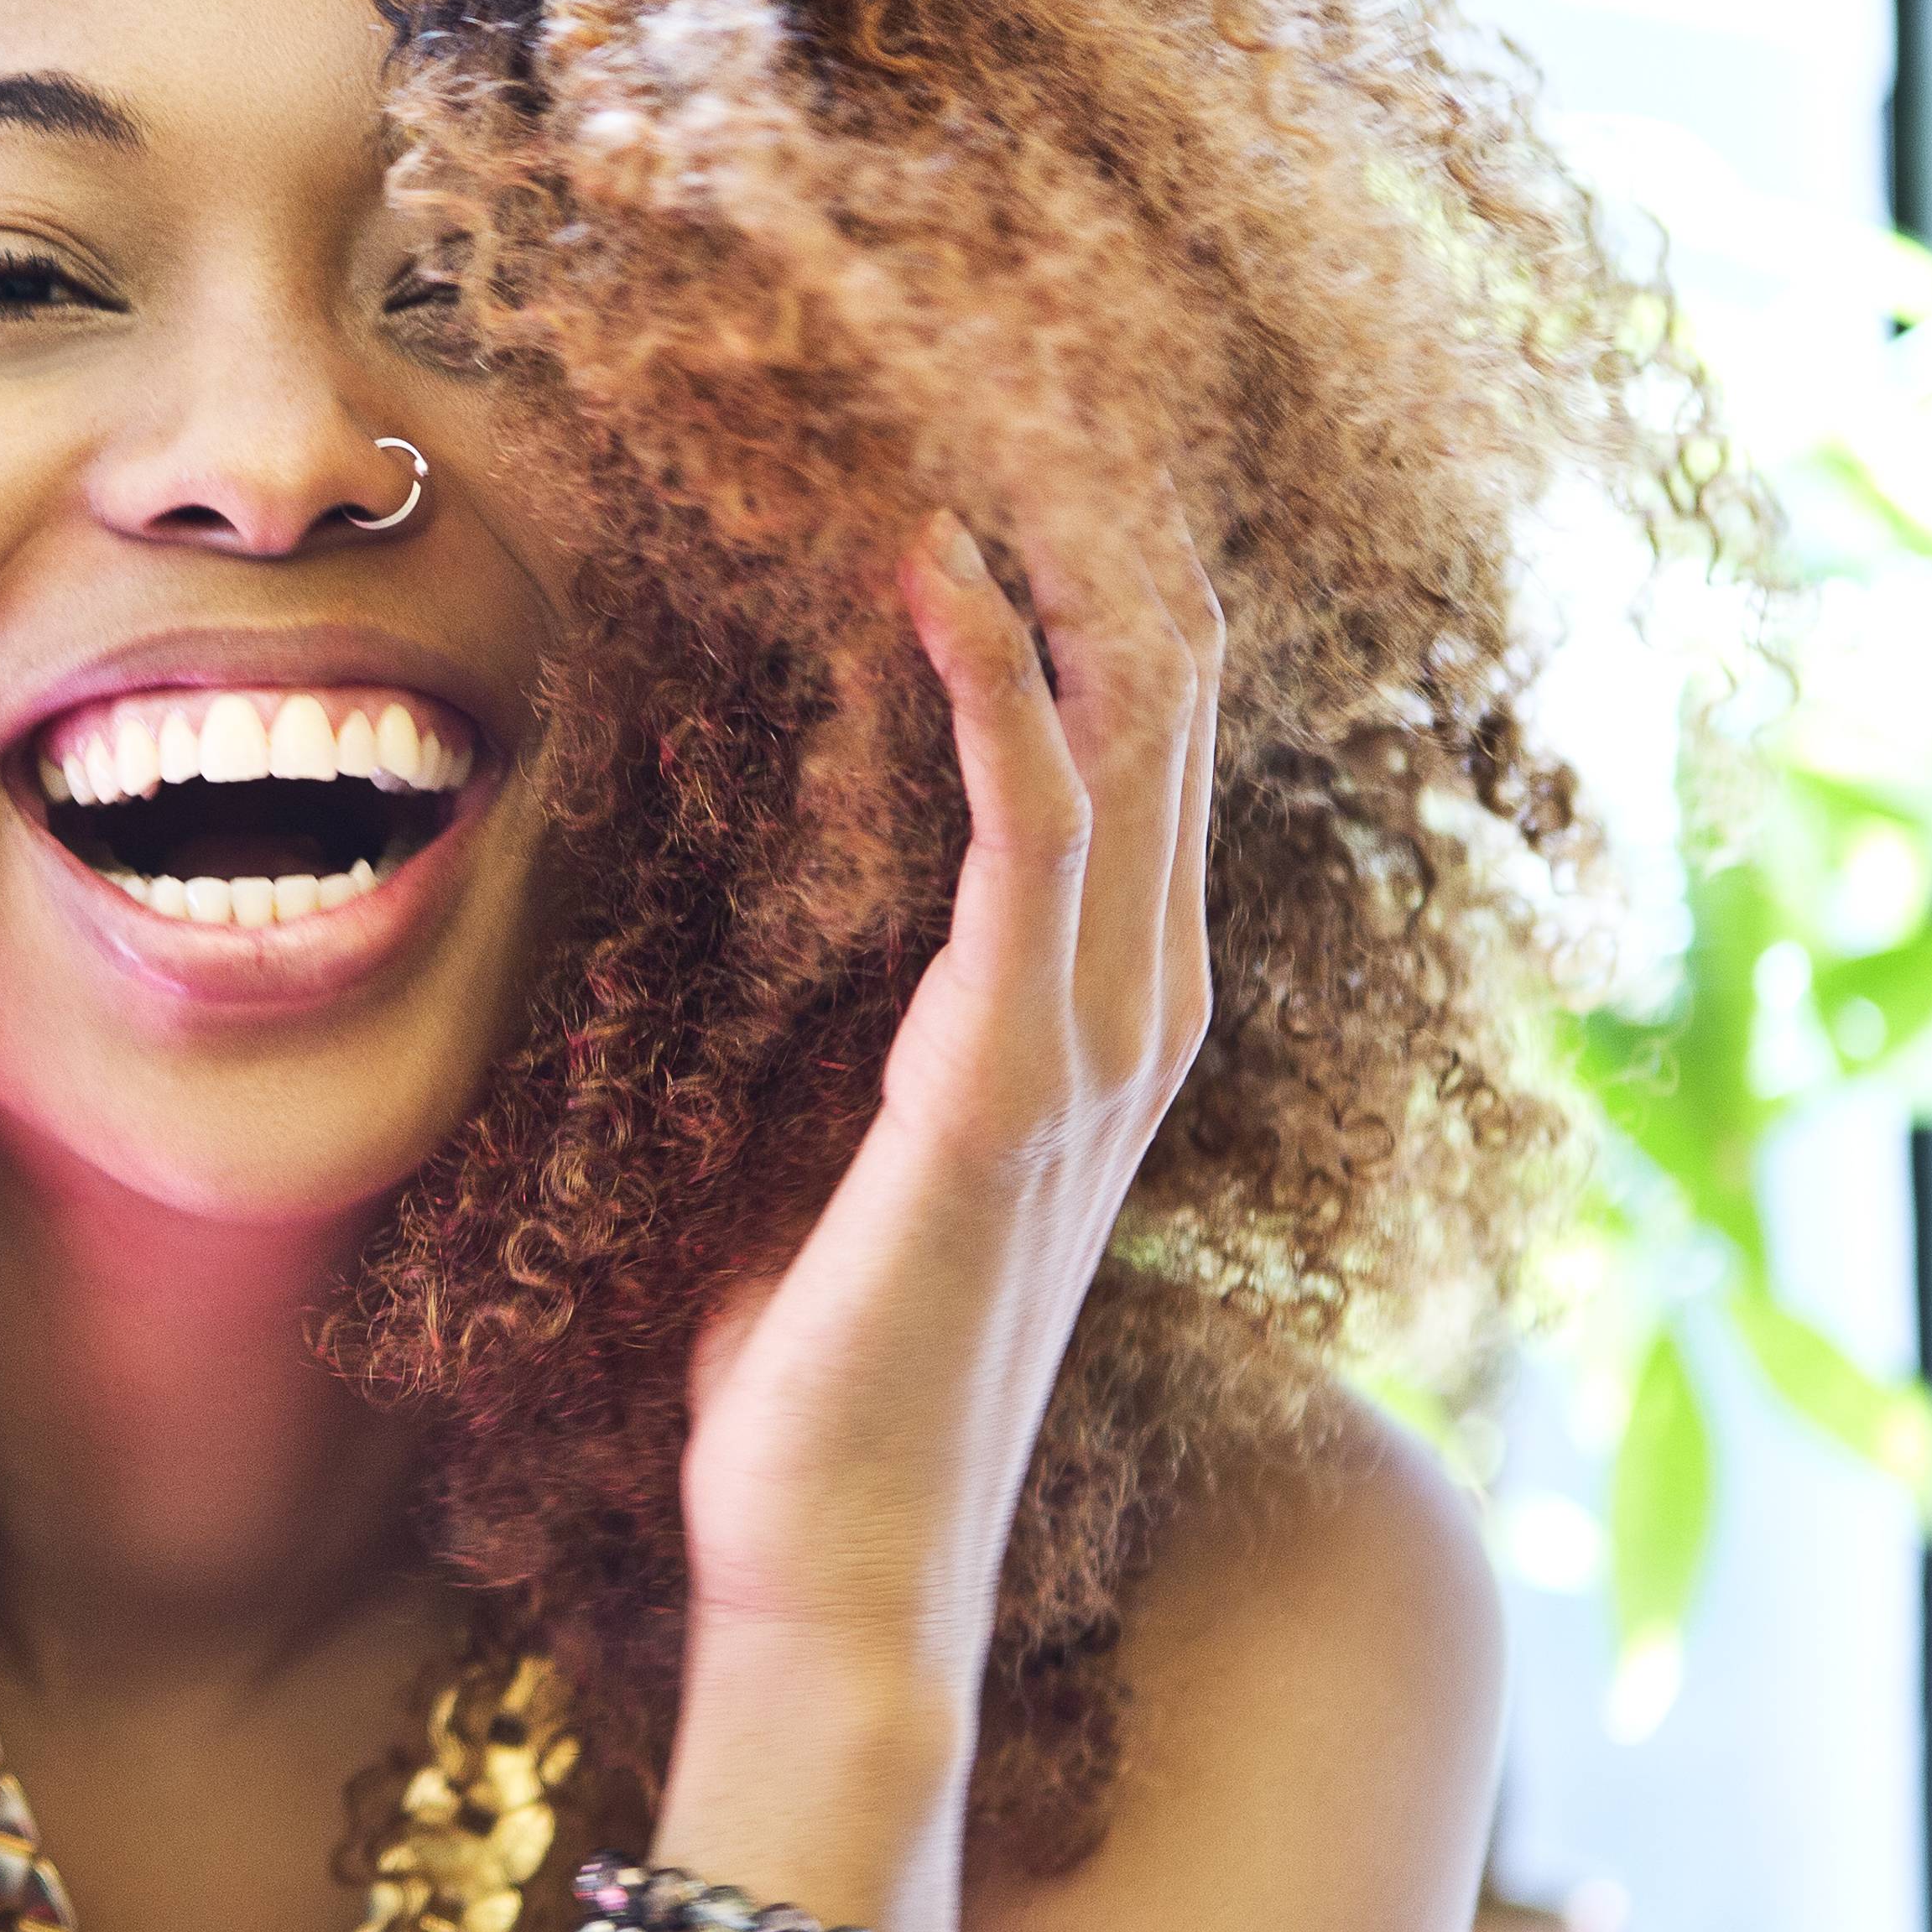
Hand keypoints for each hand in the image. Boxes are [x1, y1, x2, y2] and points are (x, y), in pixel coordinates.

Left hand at [674, 493, 1224, 1704]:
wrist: (834, 1571)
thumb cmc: (812, 1383)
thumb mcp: (836, 1155)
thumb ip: (850, 1037)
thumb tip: (768, 921)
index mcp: (1091, 1033)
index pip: (1131, 766)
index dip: (1097, 602)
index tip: (1019, 444)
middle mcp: (1125, 1022)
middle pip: (1163, 718)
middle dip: (1107, 540)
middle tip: (1038, 360)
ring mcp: (1083, 1056)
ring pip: (1122, 747)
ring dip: (1068, 570)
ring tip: (1012, 401)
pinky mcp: (997, 1092)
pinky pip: (1024, 846)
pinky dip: (997, 695)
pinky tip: (946, 577)